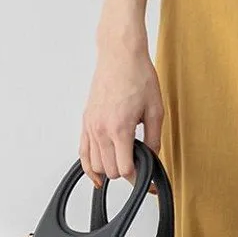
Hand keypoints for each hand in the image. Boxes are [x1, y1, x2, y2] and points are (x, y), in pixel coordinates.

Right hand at [80, 43, 163, 188]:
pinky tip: (96, 175)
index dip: (139, 178)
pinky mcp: (86, 121)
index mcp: (120, 128)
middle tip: (140, 169)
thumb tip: (152, 157)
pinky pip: (82, 152)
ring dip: (110, 170)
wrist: (120, 55)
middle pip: (110, 171)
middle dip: (127, 173)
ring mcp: (90, 126)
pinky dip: (89, 166)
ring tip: (124, 165)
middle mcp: (101, 130)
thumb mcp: (155, 110)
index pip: (125, 169)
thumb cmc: (138, 76)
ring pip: (95, 165)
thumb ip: (153, 139)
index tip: (148, 181)